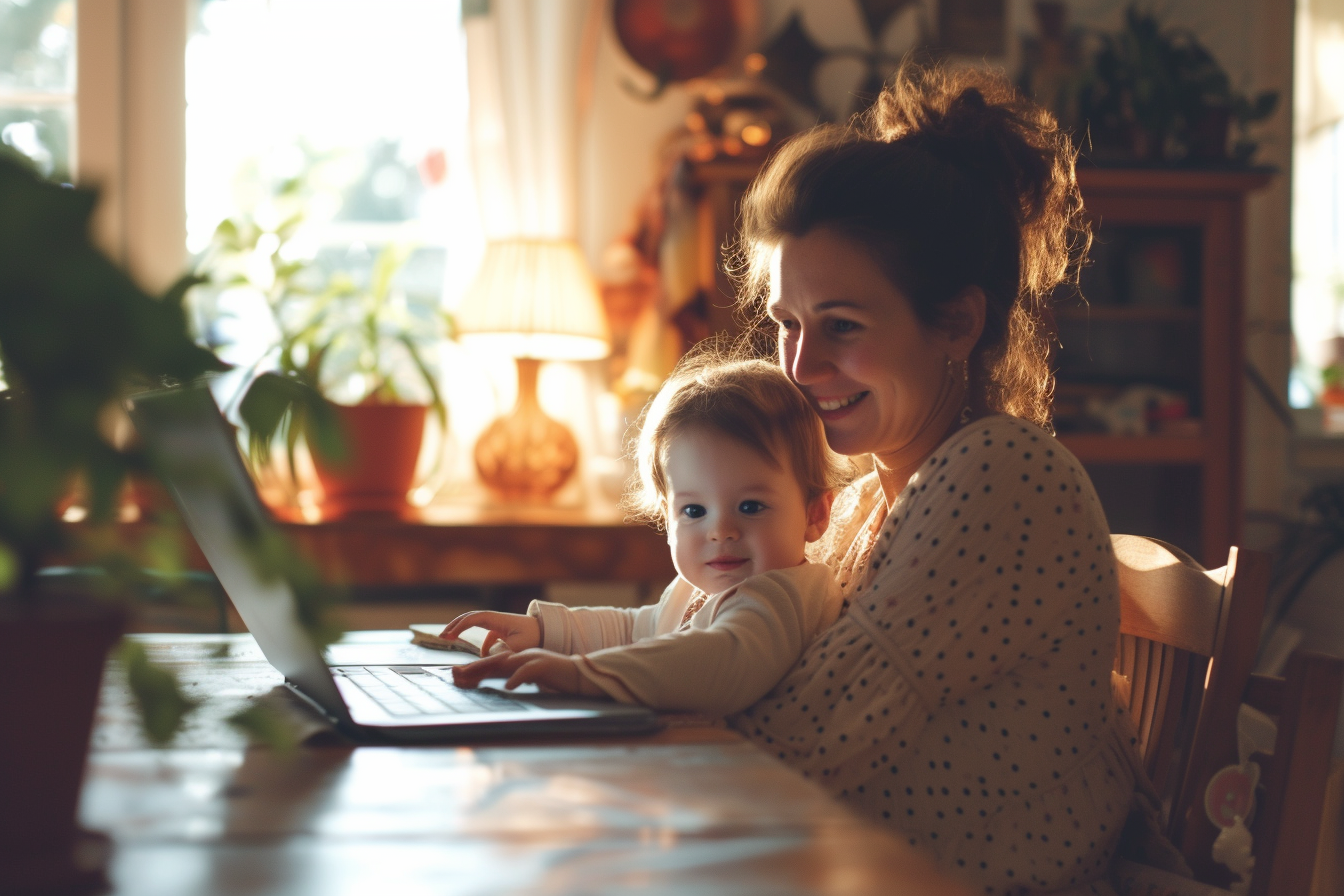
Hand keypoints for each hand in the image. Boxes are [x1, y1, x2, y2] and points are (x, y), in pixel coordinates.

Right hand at [440, 611, 539, 653]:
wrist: (548, 633)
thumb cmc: (534, 638)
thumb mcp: (517, 647)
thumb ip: (499, 652)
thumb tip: (484, 656)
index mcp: (498, 619)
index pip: (474, 618)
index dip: (459, 626)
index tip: (448, 635)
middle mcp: (496, 620)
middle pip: (471, 617)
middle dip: (455, 625)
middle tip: (442, 636)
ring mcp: (499, 625)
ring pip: (476, 626)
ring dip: (464, 631)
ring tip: (450, 639)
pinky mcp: (503, 633)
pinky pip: (487, 637)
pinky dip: (482, 645)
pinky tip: (482, 656)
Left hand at [451, 648, 601, 696]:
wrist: (581, 674)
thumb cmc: (557, 678)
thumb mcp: (533, 677)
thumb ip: (517, 677)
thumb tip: (503, 684)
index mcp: (519, 658)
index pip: (493, 663)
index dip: (474, 669)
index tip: (456, 676)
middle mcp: (522, 656)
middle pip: (493, 661)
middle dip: (472, 668)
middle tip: (453, 674)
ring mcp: (533, 659)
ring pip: (506, 663)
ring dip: (487, 669)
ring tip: (470, 676)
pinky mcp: (545, 666)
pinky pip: (528, 672)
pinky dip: (518, 678)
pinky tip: (509, 686)